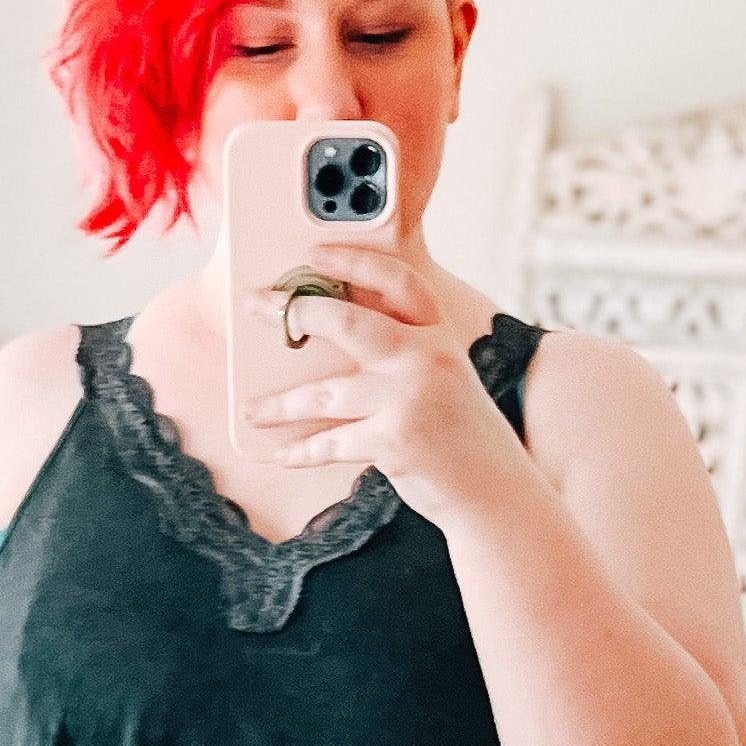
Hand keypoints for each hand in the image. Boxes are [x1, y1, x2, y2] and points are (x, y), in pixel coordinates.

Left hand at [240, 244, 522, 528]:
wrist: (494, 492)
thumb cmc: (458, 437)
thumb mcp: (442, 381)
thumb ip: (400, 356)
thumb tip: (326, 346)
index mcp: (438, 335)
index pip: (396, 281)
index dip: (353, 259)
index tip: (314, 253)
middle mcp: (426, 356)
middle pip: (347, 322)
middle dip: (295, 312)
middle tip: (256, 306)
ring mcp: (410, 396)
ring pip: (325, 393)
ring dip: (280, 405)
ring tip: (252, 410)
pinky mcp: (395, 438)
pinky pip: (331, 442)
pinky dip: (301, 452)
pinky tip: (280, 455)